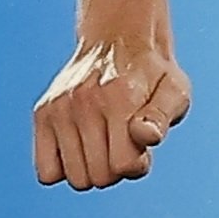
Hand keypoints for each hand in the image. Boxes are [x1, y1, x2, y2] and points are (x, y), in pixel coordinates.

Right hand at [35, 25, 188, 191]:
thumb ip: (162, 117)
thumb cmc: (153, 75)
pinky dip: (64, 170)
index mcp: (121, 99)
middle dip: (117, 171)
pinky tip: (81, 151)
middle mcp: (84, 104)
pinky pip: (47, 173)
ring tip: (104, 146)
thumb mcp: (175, 91)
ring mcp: (59, 109)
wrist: (119, 39)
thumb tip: (146, 137)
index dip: (138, 166)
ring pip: (75, 178)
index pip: (124, 165)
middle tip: (124, 146)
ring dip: (93, 171)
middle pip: (99, 177)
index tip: (143, 150)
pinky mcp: (42, 114)